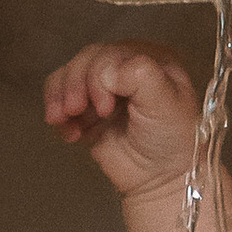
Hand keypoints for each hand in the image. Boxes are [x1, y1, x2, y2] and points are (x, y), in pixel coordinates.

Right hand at [44, 41, 202, 196]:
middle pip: (84, 62)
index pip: (110, 53)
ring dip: (59, 97)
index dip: (98, 76)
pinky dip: (58, 117)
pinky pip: (60, 103)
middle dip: (74, 85)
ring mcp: (103, 92)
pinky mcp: (87, 114)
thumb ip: (140, 76)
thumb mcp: (166, 101)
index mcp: (146, 59)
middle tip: (75, 110)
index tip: (104, 107)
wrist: (163, 178)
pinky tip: (70, 134)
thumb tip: (106, 72)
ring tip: (62, 120)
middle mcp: (123, 70)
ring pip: (67, 78)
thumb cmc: (173, 139)